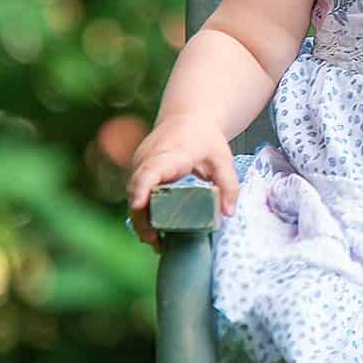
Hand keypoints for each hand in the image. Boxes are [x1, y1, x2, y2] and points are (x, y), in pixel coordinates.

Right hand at [125, 117, 236, 251]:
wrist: (187, 119)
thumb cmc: (204, 139)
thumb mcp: (222, 159)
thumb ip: (228, 185)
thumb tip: (227, 214)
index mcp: (169, 154)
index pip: (150, 171)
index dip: (142, 188)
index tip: (138, 206)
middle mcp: (148, 159)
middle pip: (137, 190)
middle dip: (141, 217)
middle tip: (155, 242)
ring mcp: (139, 165)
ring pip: (133, 195)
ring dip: (140, 219)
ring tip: (156, 243)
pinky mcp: (138, 172)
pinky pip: (136, 194)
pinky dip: (142, 212)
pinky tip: (154, 231)